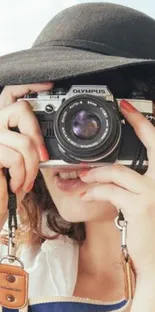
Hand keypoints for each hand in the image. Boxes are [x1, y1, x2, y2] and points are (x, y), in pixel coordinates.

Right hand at [0, 82, 52, 228]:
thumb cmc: (6, 184)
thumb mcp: (21, 160)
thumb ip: (28, 142)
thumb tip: (46, 139)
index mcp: (0, 125)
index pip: (10, 93)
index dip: (29, 86)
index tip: (48, 85)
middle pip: (20, 109)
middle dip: (37, 136)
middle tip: (42, 156)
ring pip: (23, 141)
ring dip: (31, 167)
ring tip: (25, 180)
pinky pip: (16, 158)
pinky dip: (21, 175)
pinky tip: (15, 184)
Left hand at [79, 100, 154, 277]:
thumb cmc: (149, 230)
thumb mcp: (143, 201)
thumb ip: (130, 183)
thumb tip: (107, 172)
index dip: (142, 122)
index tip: (128, 108)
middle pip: (149, 144)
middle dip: (133, 125)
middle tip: (120, 111)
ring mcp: (154, 191)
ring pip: (117, 171)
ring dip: (94, 174)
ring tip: (80, 179)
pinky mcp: (141, 205)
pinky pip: (110, 190)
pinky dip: (93, 190)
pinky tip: (84, 194)